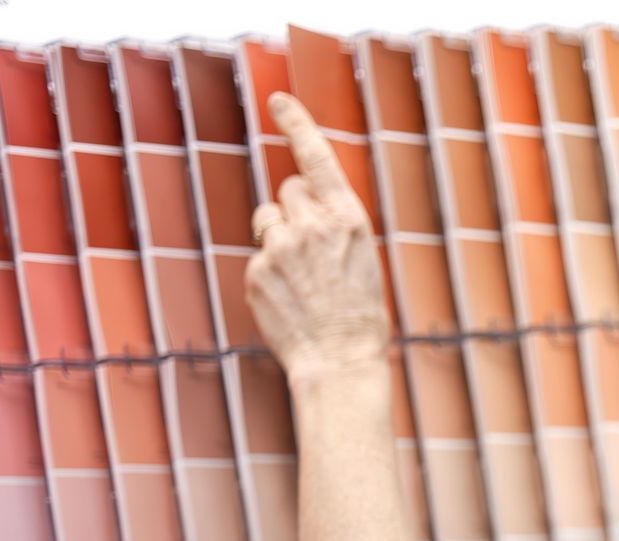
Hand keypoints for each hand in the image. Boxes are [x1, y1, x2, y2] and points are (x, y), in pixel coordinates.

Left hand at [246, 92, 389, 391]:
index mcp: (348, 217)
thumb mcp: (362, 255)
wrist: (340, 360)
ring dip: (278, 237)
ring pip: (267, 219)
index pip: (316, 156)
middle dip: (295, 208)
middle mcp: (312, 224)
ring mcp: (280, 247)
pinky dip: (269, 272)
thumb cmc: (360, 313)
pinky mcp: (256, 271)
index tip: (278, 101)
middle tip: (312, 246)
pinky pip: (258, 255)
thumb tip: (301, 203)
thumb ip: (333, 222)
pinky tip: (289, 298)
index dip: (296, 124)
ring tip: (300, 276)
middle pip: (288, 188)